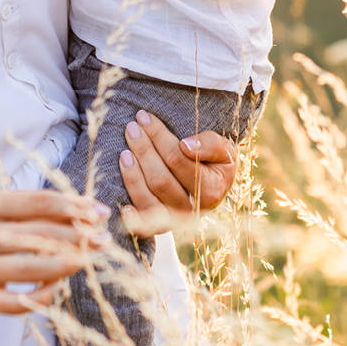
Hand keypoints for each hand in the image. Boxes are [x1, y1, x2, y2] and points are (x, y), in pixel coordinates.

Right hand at [0, 189, 106, 312]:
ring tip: (88, 259)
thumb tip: (83, 208)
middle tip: (103, 238)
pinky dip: (44, 295)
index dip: (75, 207)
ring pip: (32, 268)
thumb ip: (30, 207)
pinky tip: (59, 285)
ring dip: (67, 264)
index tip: (100, 211)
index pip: (39, 203)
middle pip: (40, 235)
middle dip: (79, 236)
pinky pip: (18, 302)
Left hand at [117, 109, 239, 236]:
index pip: (178, 160)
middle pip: (160, 180)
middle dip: (143, 151)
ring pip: (148, 200)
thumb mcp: (224, 148)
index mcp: (211, 189)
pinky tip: (122, 203)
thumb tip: (186, 145)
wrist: (216, 185)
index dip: (159, 138)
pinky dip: (133, 214)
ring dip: (133, 175)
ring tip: (124, 152)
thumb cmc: (216, 161)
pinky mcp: (163, 228)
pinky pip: (144, 225)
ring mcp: (177, 221)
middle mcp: (194, 209)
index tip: (145, 118)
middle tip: (131, 128)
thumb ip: (210, 145)